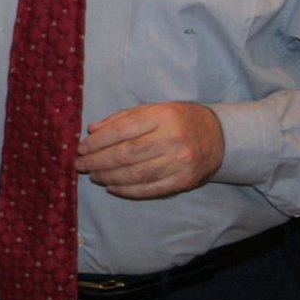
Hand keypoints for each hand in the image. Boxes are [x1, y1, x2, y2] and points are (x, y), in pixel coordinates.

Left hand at [74, 102, 223, 198]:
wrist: (219, 137)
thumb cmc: (178, 120)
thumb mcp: (153, 109)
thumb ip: (121, 118)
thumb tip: (92, 131)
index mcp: (162, 116)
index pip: (122, 130)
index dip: (98, 141)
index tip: (81, 148)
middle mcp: (172, 139)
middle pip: (126, 154)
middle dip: (98, 161)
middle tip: (81, 165)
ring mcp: (180, 163)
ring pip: (136, 174)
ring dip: (109, 177)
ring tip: (93, 176)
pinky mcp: (184, 182)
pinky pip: (150, 189)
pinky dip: (128, 190)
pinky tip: (112, 187)